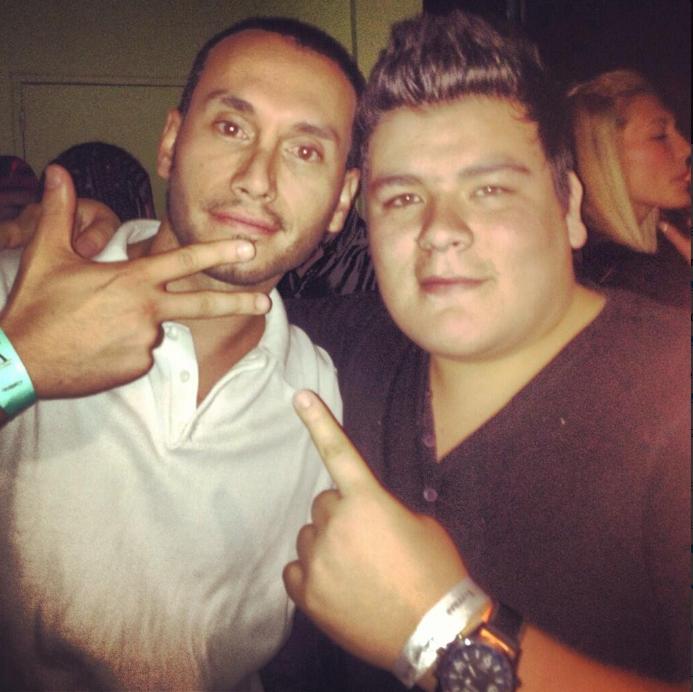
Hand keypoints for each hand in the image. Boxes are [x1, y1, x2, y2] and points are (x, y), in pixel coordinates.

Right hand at [0, 164, 269, 398]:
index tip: (247, 248)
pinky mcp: (137, 367)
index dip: (217, 251)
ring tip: (94, 327)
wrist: (21, 361)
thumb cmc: (36, 307)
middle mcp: (147, 311)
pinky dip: (127, 346)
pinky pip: (142, 351)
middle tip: (266, 301)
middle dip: (237, 302)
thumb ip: (60, 212)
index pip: (183, 260)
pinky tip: (98, 347)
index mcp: (132, 280)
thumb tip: (57, 171)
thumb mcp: (47, 255)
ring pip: (156, 327)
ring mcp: (145, 342)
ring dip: (138, 323)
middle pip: (201, 304)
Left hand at [283, 390, 466, 670]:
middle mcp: (337, 525)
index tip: (299, 396)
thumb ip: (383, 508)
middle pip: (324, 504)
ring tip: (355, 570)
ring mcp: (319, 561)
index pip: (338, 452)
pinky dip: (312, 574)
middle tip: (366, 542)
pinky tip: (336, 586)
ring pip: (310, 536)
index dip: (318, 421)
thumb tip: (365, 511)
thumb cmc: (436, 572)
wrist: (435, 633)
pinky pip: (295, 570)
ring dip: (327, 545)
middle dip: (341, 516)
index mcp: (368, 501)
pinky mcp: (308, 595)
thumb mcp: (419, 526)